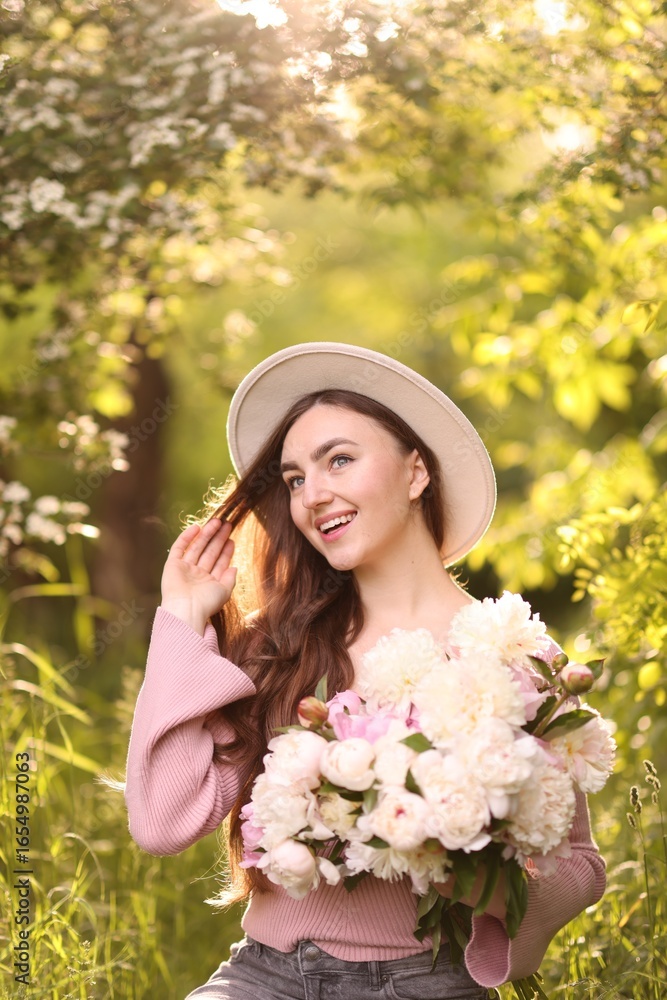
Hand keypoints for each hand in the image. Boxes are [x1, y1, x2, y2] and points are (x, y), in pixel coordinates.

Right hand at [160, 519, 236, 634]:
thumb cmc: (206, 604)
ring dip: (207, 534)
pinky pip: (179, 547)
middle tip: (227, 525)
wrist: (186, 609)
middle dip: (218, 538)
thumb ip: (230, 579)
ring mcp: (185, 569)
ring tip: (217, 522)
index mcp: (209, 582)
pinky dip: (187, 537)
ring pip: (197, 547)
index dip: (226, 551)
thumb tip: (234, 567)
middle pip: (209, 552)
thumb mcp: (224, 592)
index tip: (232, 539)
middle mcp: (197, 574)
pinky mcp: (172, 565)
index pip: (219, 562)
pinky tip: (197, 528)